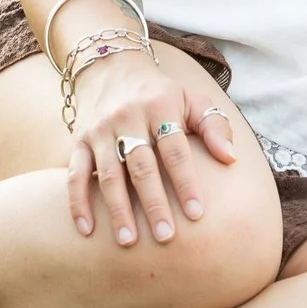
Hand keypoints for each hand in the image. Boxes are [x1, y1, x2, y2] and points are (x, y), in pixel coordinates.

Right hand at [63, 47, 239, 246]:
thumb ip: (214, 126)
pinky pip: (75, 173)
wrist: (111, 66)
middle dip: (153, 203)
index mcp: (160, 107)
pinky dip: (77, 202)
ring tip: (128, 241)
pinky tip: (87, 230)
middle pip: (141, 165)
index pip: (175, 150)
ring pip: (108, 174)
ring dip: (118, 209)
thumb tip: (231, 159)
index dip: (186, 182)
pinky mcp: (79, 141)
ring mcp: (100, 131)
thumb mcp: (191, 99)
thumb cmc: (160, 93)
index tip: (197, 214)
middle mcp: (127, 118)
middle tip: (165, 237)